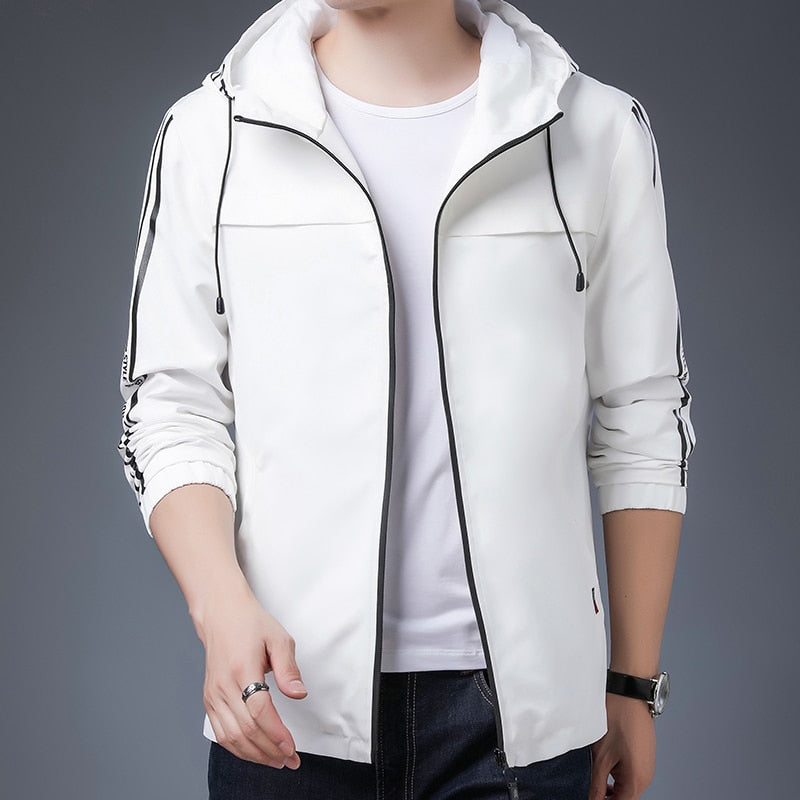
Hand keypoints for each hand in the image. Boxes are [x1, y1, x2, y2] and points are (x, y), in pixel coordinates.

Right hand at [195, 585, 307, 768]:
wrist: (221, 615)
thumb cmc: (250, 624)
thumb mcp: (278, 638)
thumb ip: (288, 668)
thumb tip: (299, 693)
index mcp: (241, 668)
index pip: (258, 710)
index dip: (276, 733)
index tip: (291, 747)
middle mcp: (223, 685)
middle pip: (246, 729)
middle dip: (270, 750)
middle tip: (290, 760)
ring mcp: (213, 695)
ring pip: (231, 737)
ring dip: (255, 755)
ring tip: (276, 760)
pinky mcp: (209, 700)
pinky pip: (220, 733)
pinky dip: (238, 749)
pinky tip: (255, 752)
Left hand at [589, 693, 655, 798]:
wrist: (629, 692)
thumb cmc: (618, 718)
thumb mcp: (601, 755)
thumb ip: (597, 784)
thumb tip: (593, 799)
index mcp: (637, 779)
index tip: (589, 797)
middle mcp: (646, 775)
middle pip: (625, 797)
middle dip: (607, 795)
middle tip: (588, 786)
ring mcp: (646, 764)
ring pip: (626, 785)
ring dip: (611, 784)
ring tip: (595, 772)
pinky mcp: (643, 754)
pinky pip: (629, 771)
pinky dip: (616, 771)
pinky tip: (604, 760)